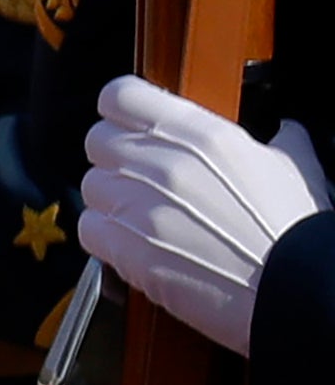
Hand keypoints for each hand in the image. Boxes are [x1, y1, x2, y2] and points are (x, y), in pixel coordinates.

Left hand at [81, 76, 334, 357]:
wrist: (293, 289)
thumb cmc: (295, 230)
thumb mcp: (294, 168)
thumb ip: (280, 140)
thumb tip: (286, 128)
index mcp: (198, 134)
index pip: (120, 95)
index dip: (121, 109)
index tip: (130, 122)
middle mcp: (160, 163)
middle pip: (98, 141)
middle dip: (116, 157)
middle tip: (142, 177)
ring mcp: (137, 205)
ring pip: (92, 186)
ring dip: (111, 199)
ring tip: (145, 215)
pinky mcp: (125, 248)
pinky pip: (89, 228)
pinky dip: (105, 235)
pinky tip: (135, 242)